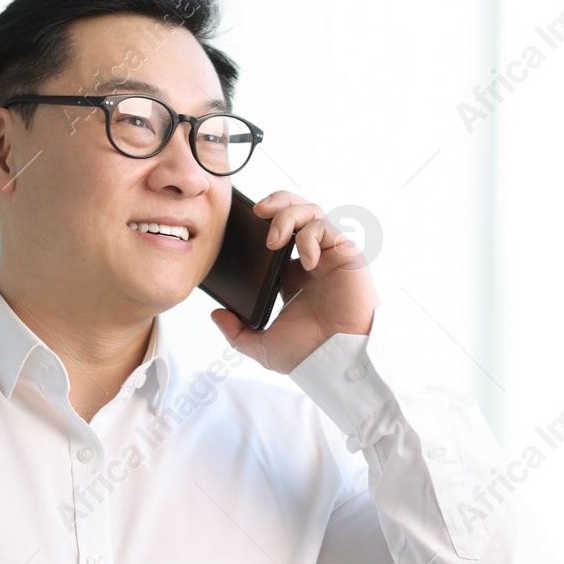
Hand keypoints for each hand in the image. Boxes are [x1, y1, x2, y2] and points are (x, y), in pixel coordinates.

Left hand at [209, 191, 378, 373]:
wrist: (334, 361)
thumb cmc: (307, 354)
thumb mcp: (261, 345)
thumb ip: (236, 332)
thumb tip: (216, 314)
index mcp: (292, 277)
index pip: (279, 236)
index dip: (263, 224)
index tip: (242, 226)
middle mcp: (312, 261)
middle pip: (298, 213)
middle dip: (277, 202)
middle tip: (257, 211)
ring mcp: (329, 256)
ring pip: (312, 212)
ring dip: (289, 215)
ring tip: (274, 239)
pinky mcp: (346, 255)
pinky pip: (327, 229)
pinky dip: (311, 239)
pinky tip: (306, 262)